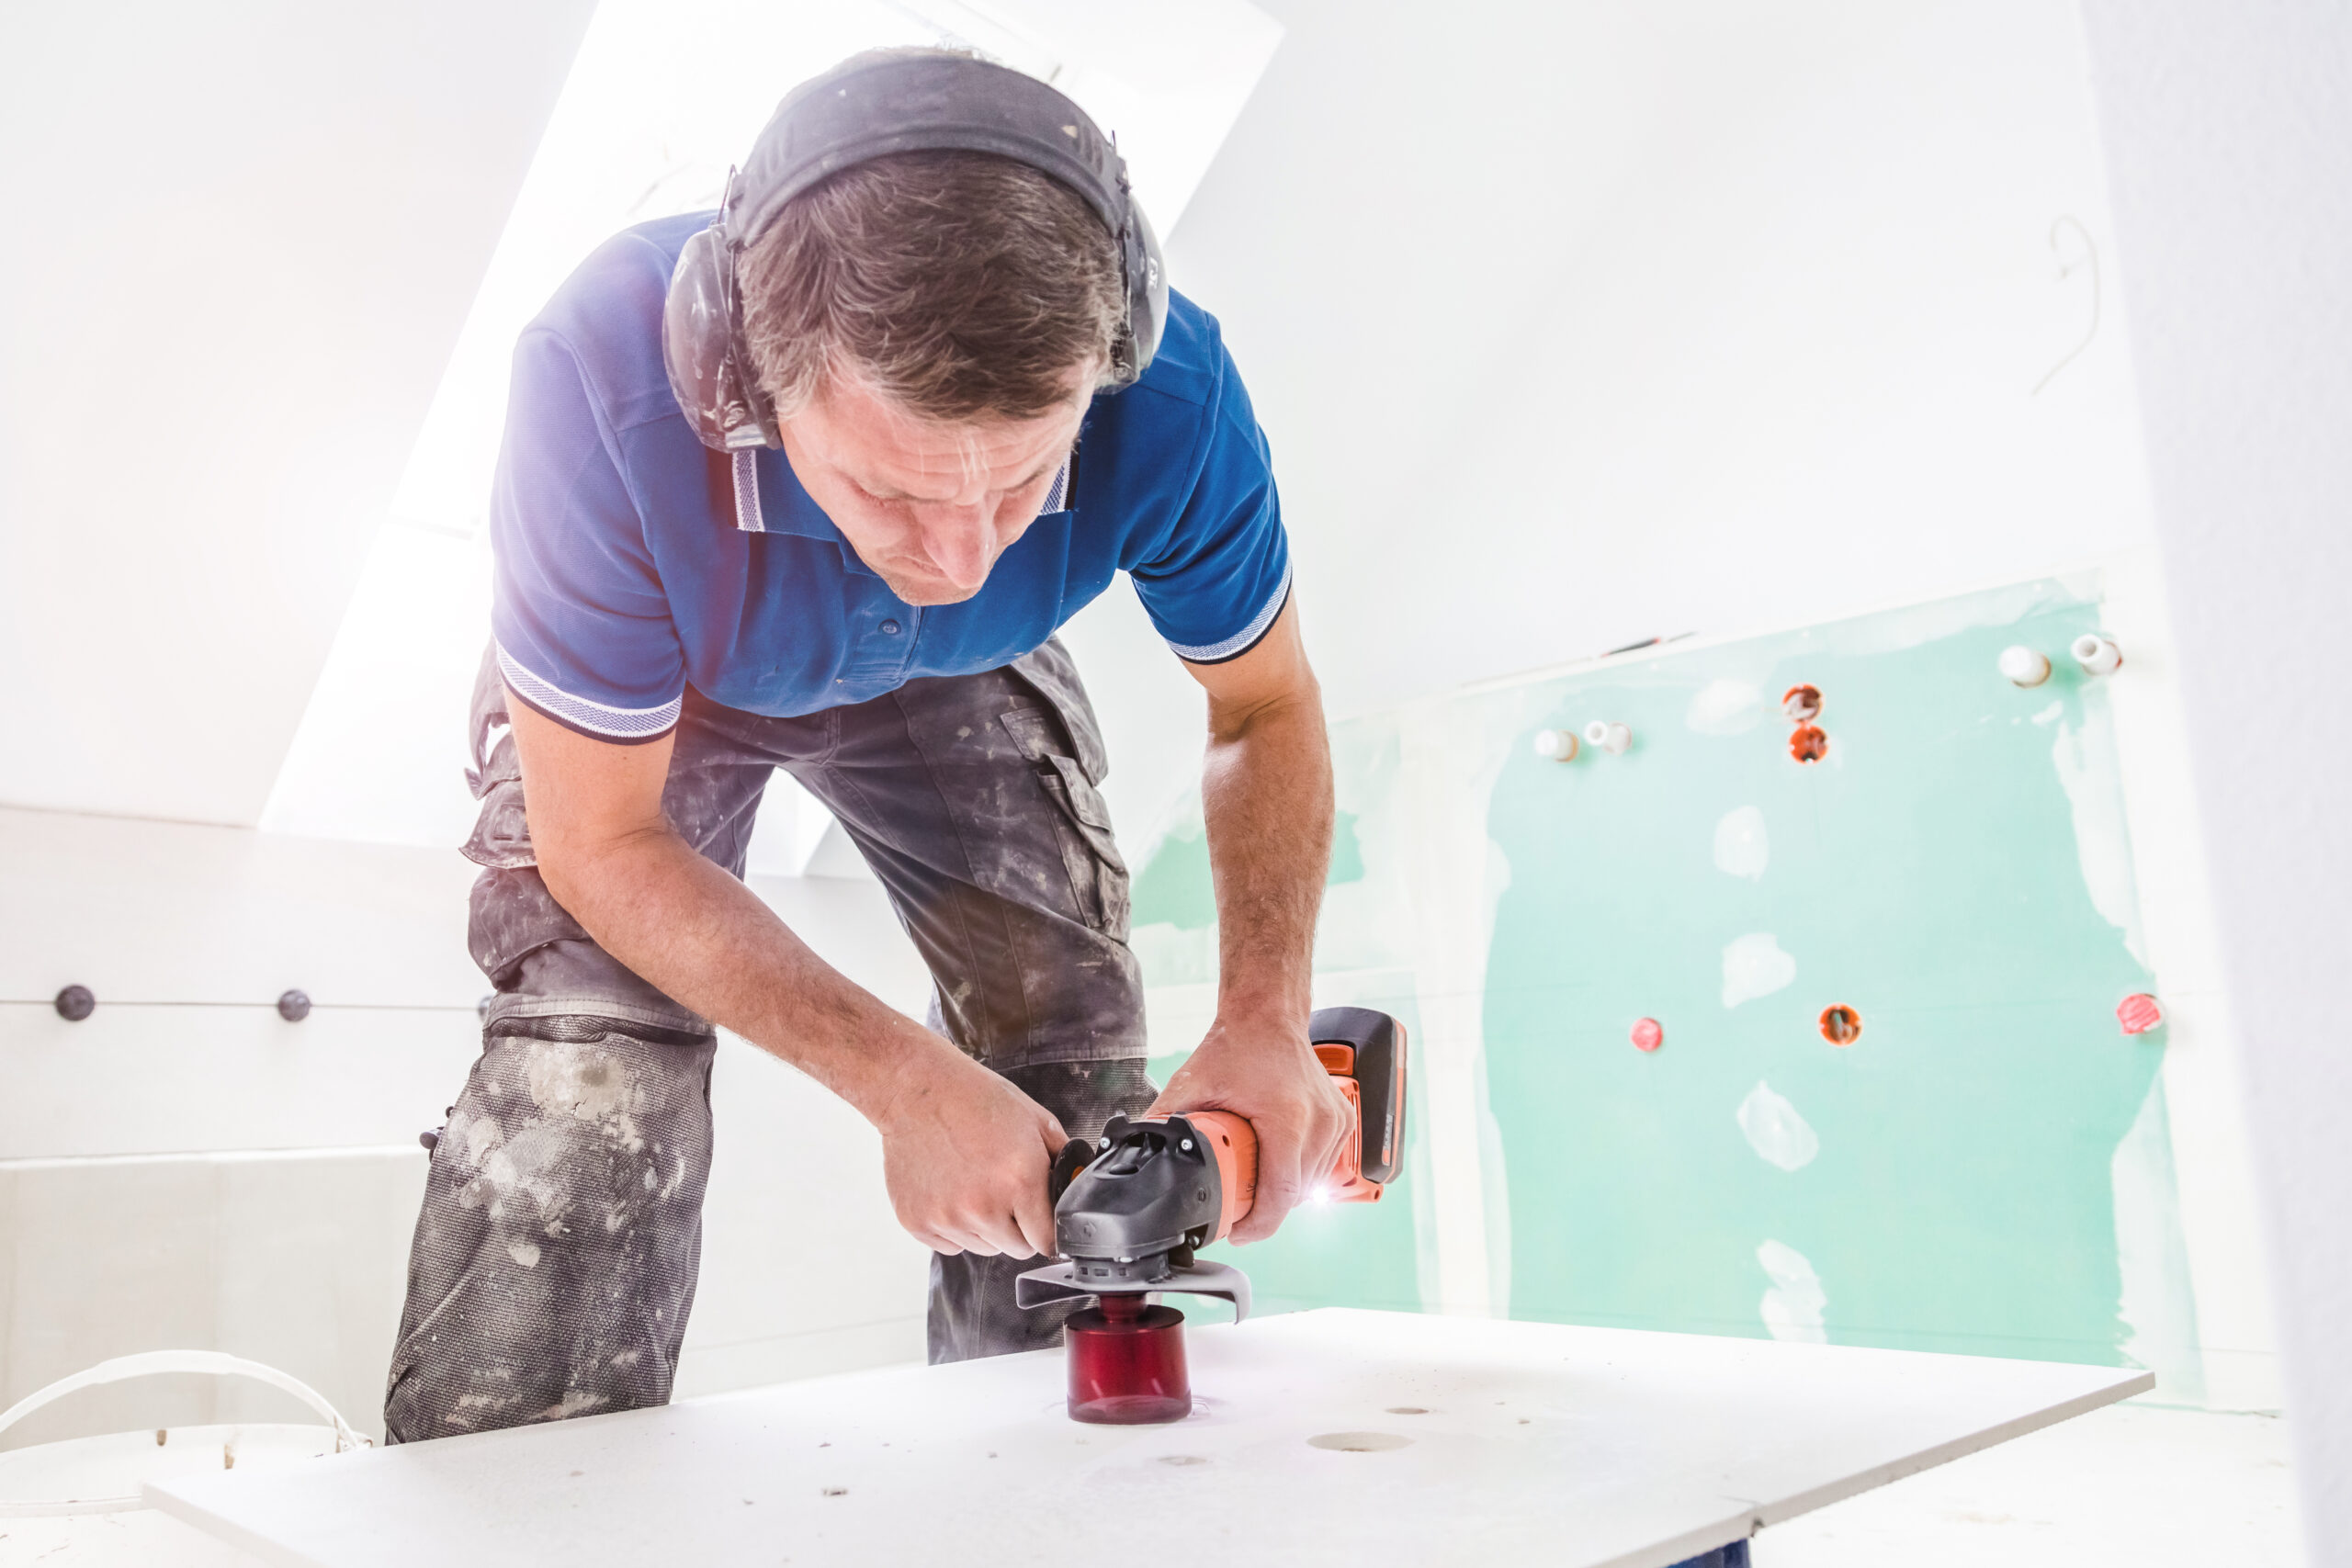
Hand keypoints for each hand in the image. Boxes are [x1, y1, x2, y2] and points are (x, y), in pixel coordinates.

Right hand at [875, 1042, 1067, 1257]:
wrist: (913, 1090)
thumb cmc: (973, 1098)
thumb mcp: (1034, 1119)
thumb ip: (1062, 1160)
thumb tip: (1074, 1189)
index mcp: (1020, 1181)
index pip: (1047, 1241)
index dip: (1046, 1228)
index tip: (1039, 1217)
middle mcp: (984, 1207)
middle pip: (1017, 1249)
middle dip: (1018, 1227)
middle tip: (1004, 1191)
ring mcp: (948, 1218)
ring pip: (983, 1248)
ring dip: (985, 1227)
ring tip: (973, 1184)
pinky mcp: (918, 1223)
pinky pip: (949, 1245)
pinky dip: (953, 1226)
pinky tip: (949, 1190)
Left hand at [1147, 1015, 1351, 1243]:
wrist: (1269, 1014)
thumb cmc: (1237, 1045)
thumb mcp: (1192, 1084)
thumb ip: (1163, 1119)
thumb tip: (1134, 1151)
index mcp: (1287, 1120)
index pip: (1281, 1196)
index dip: (1258, 1225)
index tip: (1237, 1231)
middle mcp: (1320, 1123)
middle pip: (1295, 1195)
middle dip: (1264, 1209)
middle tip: (1235, 1206)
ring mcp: (1336, 1123)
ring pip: (1312, 1184)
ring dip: (1284, 1192)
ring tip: (1255, 1183)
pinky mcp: (1344, 1122)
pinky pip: (1323, 1166)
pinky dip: (1301, 1173)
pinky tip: (1278, 1164)